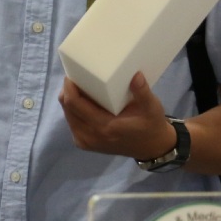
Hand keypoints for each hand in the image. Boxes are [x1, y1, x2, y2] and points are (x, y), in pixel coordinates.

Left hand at [59, 72, 173, 160]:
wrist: (150, 147)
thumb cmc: (150, 125)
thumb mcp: (152, 108)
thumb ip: (143, 93)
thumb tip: (136, 75)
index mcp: (105, 126)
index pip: (74, 104)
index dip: (69, 87)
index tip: (72, 73)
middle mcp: (91, 136)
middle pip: (67, 108)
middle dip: (68, 91)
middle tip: (77, 77)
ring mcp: (86, 142)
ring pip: (68, 115)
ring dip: (70, 100)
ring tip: (80, 87)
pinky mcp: (84, 144)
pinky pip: (72, 123)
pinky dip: (74, 110)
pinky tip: (83, 101)